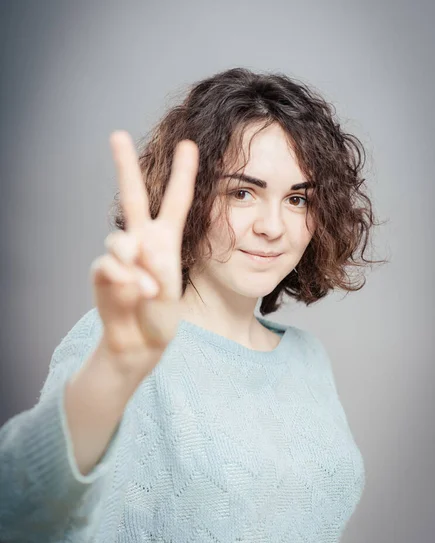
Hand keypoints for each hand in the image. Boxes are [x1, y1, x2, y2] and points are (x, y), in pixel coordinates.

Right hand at [90, 130, 198, 373]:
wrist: (140, 343)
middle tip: (116, 135)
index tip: (188, 144)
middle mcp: (142, 240)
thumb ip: (154, 267)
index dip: (183, 173)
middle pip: (132, 196)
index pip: (176, 201)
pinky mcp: (103, 272)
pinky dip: (123, 280)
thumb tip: (132, 249)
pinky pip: (108, 266)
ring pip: (118, 240)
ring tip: (149, 290)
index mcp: (166, 239)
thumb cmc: (160, 315)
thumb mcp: (170, 291)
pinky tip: (134, 293)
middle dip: (124, 166)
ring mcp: (121, 256)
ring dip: (134, 264)